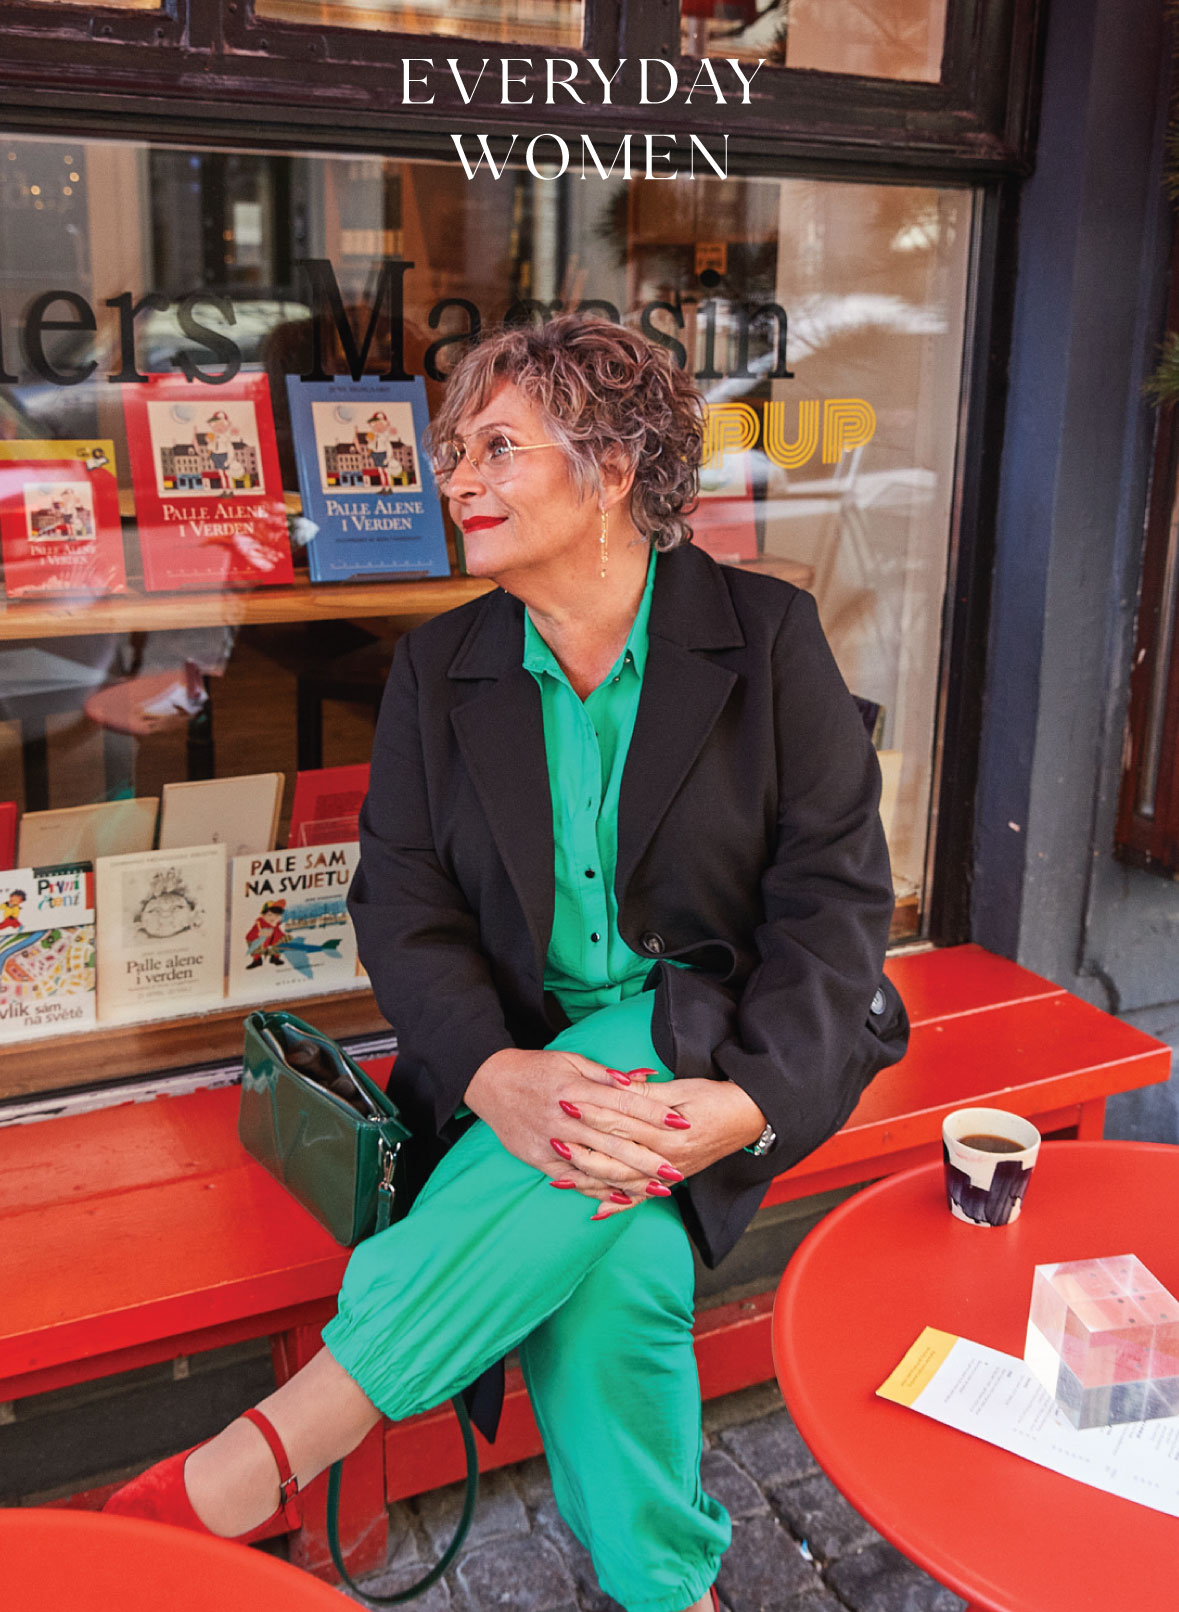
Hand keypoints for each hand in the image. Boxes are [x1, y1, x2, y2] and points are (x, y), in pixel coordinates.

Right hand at [463, 1048, 675, 1202]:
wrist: (490, 1083)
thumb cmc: (535, 1069)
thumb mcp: (571, 1061)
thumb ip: (606, 1075)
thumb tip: (641, 1078)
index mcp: (576, 1089)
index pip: (622, 1103)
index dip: (652, 1113)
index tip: (679, 1123)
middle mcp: (566, 1118)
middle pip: (614, 1140)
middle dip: (648, 1157)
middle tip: (677, 1170)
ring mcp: (551, 1141)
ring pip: (597, 1164)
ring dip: (629, 1179)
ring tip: (657, 1189)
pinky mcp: (539, 1159)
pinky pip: (573, 1178)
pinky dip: (596, 1189)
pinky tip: (620, 1197)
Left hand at [566, 1077, 767, 1221]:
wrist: (748, 1117)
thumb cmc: (714, 1098)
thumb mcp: (682, 1088)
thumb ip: (647, 1092)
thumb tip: (617, 1084)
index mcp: (667, 1132)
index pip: (621, 1122)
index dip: (592, 1113)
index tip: (567, 1104)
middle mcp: (666, 1159)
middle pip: (616, 1156)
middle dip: (583, 1150)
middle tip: (554, 1142)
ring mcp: (669, 1175)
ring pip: (623, 1182)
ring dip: (592, 1181)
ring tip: (562, 1179)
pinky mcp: (672, 1181)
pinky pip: (641, 1199)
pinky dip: (618, 1206)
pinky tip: (595, 1212)